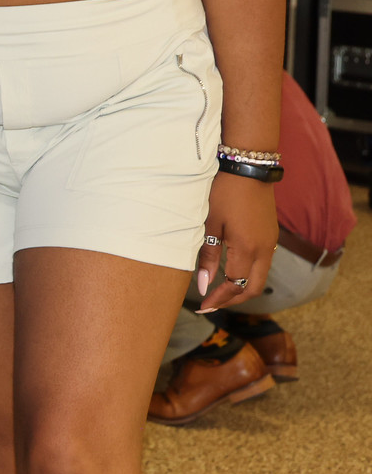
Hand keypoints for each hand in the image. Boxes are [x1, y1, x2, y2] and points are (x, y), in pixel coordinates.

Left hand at [195, 172, 276, 312]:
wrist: (248, 167)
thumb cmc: (223, 192)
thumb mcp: (209, 223)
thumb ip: (208, 256)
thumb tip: (204, 285)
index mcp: (248, 248)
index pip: (236, 286)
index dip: (220, 299)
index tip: (203, 306)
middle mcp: (264, 249)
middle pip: (254, 288)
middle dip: (233, 300)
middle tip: (212, 305)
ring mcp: (270, 242)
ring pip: (261, 276)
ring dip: (242, 288)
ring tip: (218, 291)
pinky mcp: (270, 234)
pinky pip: (263, 263)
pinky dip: (248, 274)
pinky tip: (231, 272)